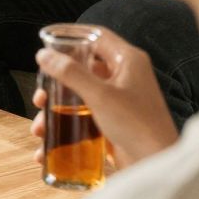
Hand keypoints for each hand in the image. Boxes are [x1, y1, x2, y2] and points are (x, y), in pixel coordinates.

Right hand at [29, 25, 177, 171]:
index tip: (46, 39)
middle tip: (41, 97)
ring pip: (80, 95)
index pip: (97, 36)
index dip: (71, 34)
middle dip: (56, 83)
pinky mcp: (115, 121)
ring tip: (41, 128)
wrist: (157, 164)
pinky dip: (67, 126)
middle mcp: (125, 77)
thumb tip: (44, 55)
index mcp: (128, 61)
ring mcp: (120, 100)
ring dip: (57, 110)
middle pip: (82, 69)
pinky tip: (49, 143)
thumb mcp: (100, 96)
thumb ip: (71, 73)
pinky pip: (85, 117)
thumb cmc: (138, 126)